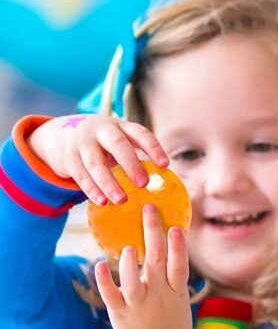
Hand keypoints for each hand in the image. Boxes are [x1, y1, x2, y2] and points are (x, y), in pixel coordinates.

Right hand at [27, 114, 168, 205]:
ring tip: (122, 200)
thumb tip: (164, 182)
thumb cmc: (103, 144)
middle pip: (117, 144)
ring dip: (109, 182)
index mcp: (120, 126)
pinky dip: (91, 189)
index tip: (165, 164)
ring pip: (95, 162)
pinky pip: (80, 174)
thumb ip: (136, 155)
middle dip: (131, 164)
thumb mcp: (119, 141)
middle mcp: (101, 130)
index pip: (140, 133)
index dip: (153, 147)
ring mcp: (82, 142)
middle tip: (143, 184)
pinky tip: (102, 201)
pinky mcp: (68, 157)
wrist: (60, 134)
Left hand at [94, 204, 213, 328]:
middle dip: (153, 233)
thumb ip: (170, 275)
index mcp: (176, 292)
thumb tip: (163, 243)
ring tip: (129, 247)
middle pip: (157, 261)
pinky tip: (99, 265)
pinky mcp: (120, 315)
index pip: (179, 265)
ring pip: (133, 280)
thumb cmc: (172, 322)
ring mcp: (139, 306)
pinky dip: (104, 281)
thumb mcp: (179, 299)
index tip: (175, 226)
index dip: (178, 246)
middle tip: (148, 210)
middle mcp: (158, 296)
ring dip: (130, 262)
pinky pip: (111, 296)